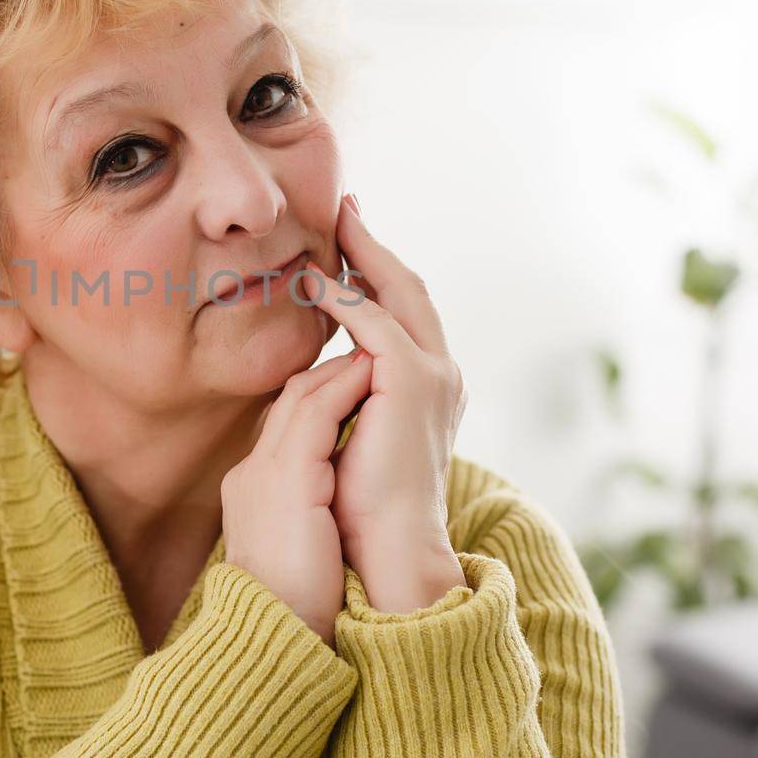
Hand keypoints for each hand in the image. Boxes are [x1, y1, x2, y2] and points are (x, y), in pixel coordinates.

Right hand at [222, 347, 372, 645]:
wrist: (275, 639)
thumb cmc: (294, 607)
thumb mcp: (295, 547)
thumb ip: (306, 513)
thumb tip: (333, 501)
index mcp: (252, 491)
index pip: (284, 425)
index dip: (319, 396)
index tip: (354, 377)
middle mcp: (251, 473)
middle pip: (288, 400)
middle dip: (329, 371)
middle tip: (367, 347)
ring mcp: (264, 473)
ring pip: (301, 396)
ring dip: (341, 370)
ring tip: (375, 350)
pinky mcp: (287, 480)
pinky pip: (316, 415)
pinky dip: (345, 388)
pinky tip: (371, 374)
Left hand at [301, 193, 468, 613]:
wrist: (386, 550)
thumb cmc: (362, 506)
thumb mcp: (355, 436)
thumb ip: (350, 399)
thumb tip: (323, 379)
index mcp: (431, 386)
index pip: (405, 313)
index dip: (377, 273)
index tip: (347, 241)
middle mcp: (441, 374)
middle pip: (408, 290)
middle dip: (375, 246)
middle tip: (345, 207)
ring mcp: (434, 376)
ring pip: (398, 295)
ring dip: (363, 256)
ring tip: (331, 226)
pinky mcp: (412, 384)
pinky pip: (376, 324)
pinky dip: (347, 298)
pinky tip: (315, 282)